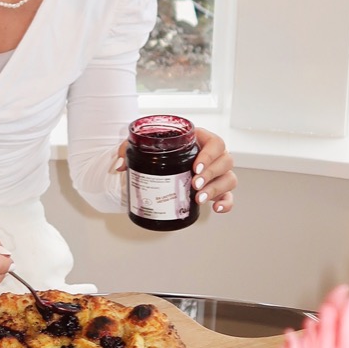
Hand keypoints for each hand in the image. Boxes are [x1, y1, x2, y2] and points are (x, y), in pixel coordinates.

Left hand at [114, 128, 235, 213]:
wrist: (161, 160)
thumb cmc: (159, 149)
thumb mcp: (145, 144)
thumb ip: (129, 149)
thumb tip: (119, 165)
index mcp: (201, 139)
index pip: (215, 143)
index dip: (209, 155)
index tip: (194, 167)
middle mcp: (214, 155)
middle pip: (226, 161)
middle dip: (211, 175)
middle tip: (194, 184)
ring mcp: (218, 173)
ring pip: (229, 179)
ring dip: (216, 189)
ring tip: (199, 198)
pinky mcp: (217, 189)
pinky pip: (229, 196)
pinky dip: (226, 203)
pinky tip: (216, 208)